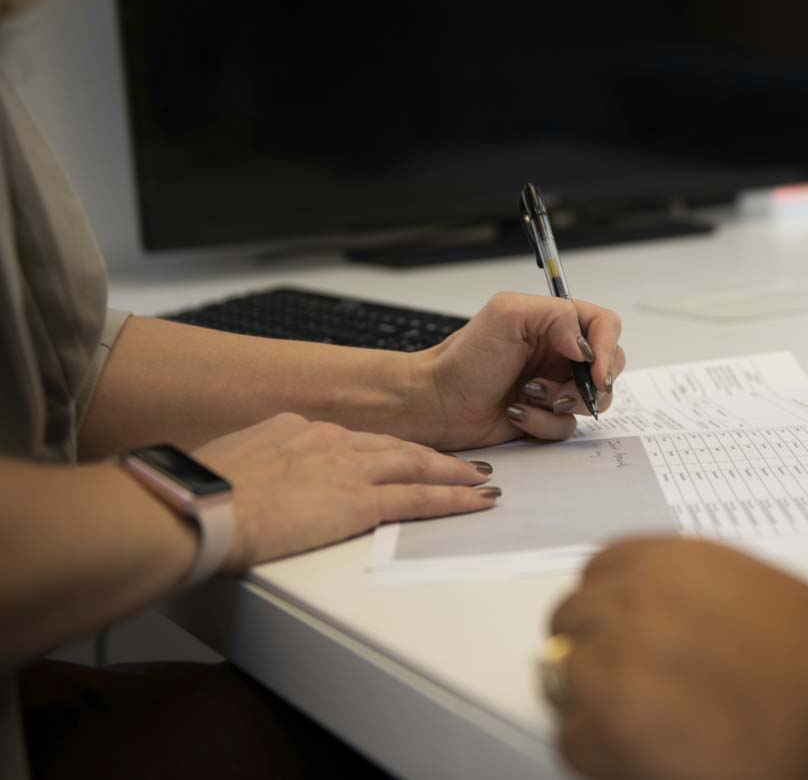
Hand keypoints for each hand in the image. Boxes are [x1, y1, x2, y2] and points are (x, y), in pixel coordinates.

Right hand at [194, 412, 498, 573]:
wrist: (196, 506)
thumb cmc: (199, 496)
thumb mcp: (230, 468)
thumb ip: (258, 470)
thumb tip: (257, 486)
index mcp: (296, 429)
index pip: (354, 439)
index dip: (385, 450)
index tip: (402, 456)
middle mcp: (328, 439)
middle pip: (395, 447)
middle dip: (434, 457)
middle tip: (466, 464)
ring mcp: (347, 468)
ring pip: (417, 466)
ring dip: (454, 474)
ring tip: (482, 480)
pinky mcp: (358, 501)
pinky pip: (420, 499)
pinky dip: (454, 499)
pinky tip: (477, 501)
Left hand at [415, 292, 625, 449]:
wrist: (436, 403)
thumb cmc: (465, 358)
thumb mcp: (507, 315)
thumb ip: (557, 316)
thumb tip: (586, 347)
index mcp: (555, 322)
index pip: (605, 327)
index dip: (608, 349)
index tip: (596, 372)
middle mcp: (560, 352)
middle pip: (608, 366)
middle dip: (589, 384)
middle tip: (560, 391)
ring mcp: (555, 385)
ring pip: (592, 401)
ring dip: (562, 403)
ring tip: (529, 396)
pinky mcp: (546, 415)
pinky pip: (567, 426)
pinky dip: (542, 423)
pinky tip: (516, 413)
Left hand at [549, 538, 807, 779]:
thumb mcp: (754, 586)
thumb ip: (697, 592)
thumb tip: (677, 619)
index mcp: (664, 561)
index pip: (598, 570)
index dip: (606, 602)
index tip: (612, 624)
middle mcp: (628, 602)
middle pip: (571, 620)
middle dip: (591, 647)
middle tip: (620, 679)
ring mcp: (611, 664)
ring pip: (561, 678)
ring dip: (588, 698)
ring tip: (630, 723)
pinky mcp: (608, 727)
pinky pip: (571, 737)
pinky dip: (594, 749)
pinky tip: (631, 755)